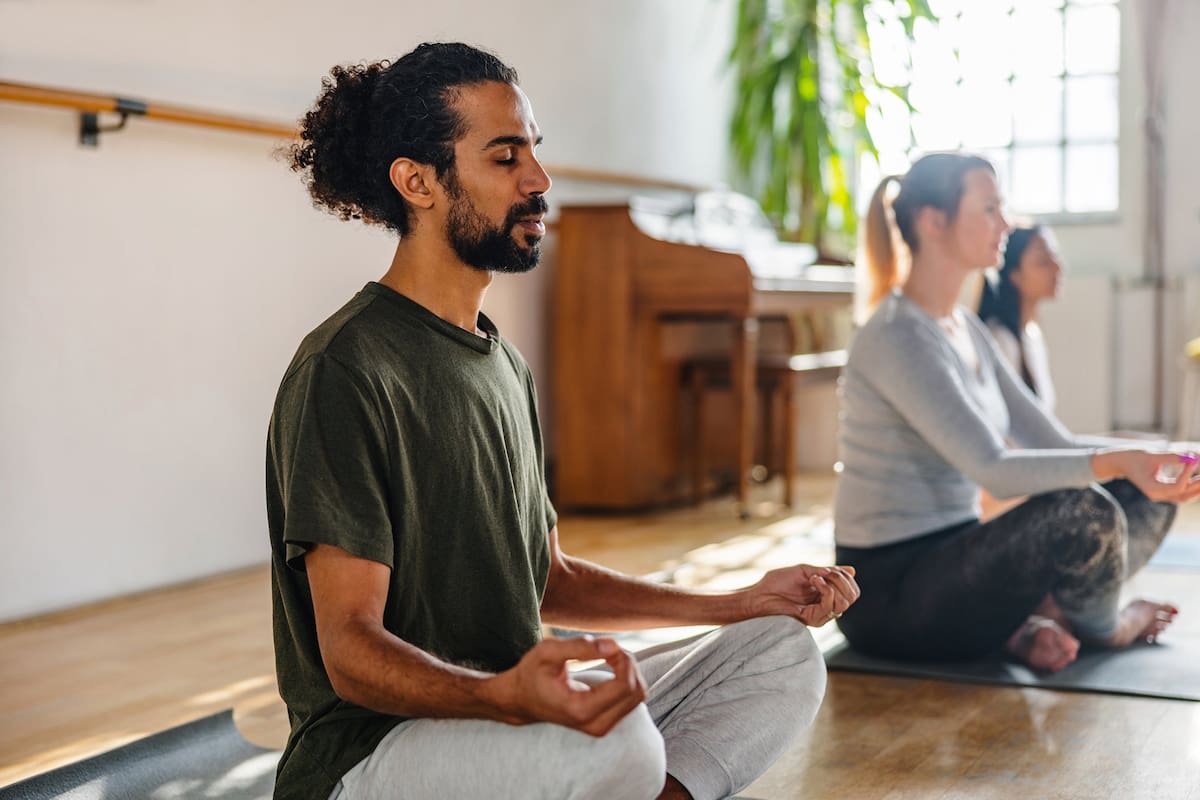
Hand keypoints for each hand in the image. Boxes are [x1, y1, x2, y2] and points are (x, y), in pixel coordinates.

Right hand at [482, 636, 645, 736]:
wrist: (521, 700)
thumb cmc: (533, 673)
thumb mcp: (548, 652)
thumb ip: (579, 647)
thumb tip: (613, 645)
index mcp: (581, 709)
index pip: (624, 685)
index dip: (623, 660)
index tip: (608, 646)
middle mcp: (595, 725)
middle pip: (636, 691)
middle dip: (628, 664)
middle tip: (608, 649)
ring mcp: (601, 728)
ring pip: (638, 696)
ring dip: (629, 671)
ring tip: (608, 657)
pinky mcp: (605, 724)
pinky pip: (631, 700)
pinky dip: (626, 679)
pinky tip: (609, 669)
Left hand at [747, 564, 860, 626]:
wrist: (758, 596)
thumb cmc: (776, 583)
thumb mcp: (805, 571)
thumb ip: (827, 572)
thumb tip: (852, 571)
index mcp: (826, 595)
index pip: (852, 590)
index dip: (846, 577)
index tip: (831, 569)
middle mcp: (826, 606)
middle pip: (853, 596)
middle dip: (844, 580)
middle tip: (826, 573)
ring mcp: (820, 614)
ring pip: (845, 602)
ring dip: (834, 584)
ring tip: (816, 577)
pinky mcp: (813, 619)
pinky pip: (830, 606)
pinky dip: (825, 589)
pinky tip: (813, 581)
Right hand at [1097, 449, 1199, 503]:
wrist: (1119, 463)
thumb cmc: (1132, 457)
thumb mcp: (1150, 455)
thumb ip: (1171, 457)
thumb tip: (1192, 456)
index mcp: (1152, 489)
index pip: (1177, 486)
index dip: (1187, 473)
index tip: (1193, 458)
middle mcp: (1158, 495)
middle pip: (1184, 495)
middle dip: (1198, 485)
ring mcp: (1160, 494)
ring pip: (1184, 496)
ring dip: (1196, 488)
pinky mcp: (1162, 490)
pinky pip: (1180, 492)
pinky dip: (1190, 486)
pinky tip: (1197, 477)